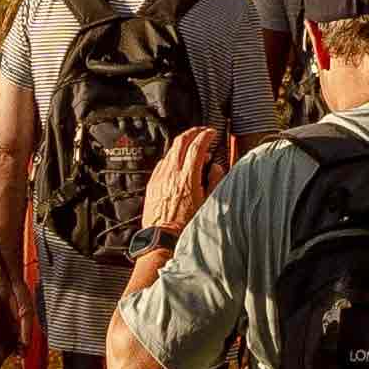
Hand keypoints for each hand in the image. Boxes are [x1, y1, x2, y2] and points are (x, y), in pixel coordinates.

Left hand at [140, 122, 228, 240]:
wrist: (162, 237)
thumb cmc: (185, 225)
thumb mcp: (207, 203)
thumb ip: (213, 181)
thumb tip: (215, 168)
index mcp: (187, 178)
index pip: (197, 147)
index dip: (206, 135)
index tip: (212, 133)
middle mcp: (172, 174)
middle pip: (181, 142)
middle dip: (193, 132)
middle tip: (202, 131)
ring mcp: (160, 177)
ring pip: (170, 151)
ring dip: (182, 143)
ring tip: (192, 146)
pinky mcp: (152, 183)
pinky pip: (162, 163)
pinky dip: (172, 157)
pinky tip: (177, 162)